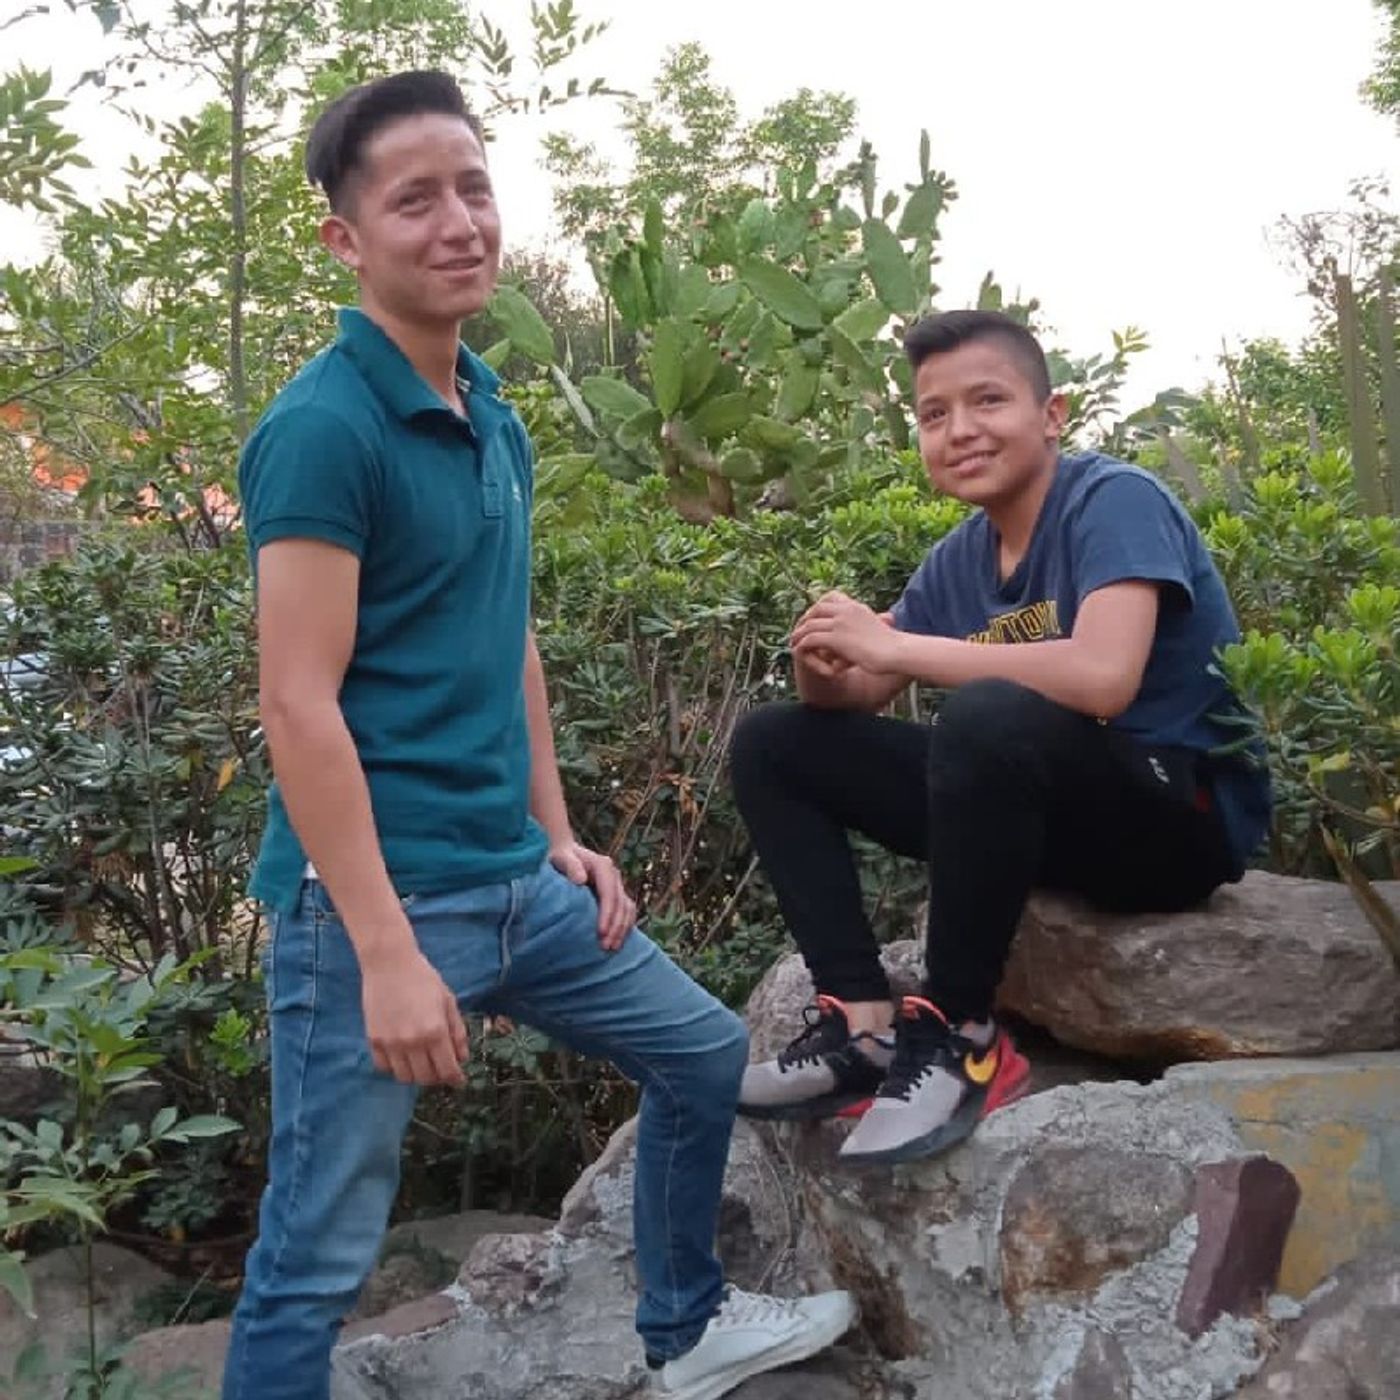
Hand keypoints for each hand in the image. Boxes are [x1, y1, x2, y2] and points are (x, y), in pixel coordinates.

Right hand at [361, 951, 468, 1085]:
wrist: (389, 963)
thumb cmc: (423, 978)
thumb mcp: (448, 1001)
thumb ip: (457, 1031)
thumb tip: (462, 1058)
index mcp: (435, 1031)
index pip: (447, 1069)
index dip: (455, 1079)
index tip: (458, 1080)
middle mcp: (413, 1042)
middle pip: (426, 1078)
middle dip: (437, 1078)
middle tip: (440, 1069)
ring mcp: (390, 1043)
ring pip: (404, 1077)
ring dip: (416, 1074)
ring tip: (422, 1063)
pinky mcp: (373, 1040)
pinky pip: (384, 1067)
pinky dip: (395, 1067)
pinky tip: (402, 1056)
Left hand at [550, 840, 636, 950]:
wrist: (565, 852)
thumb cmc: (560, 857)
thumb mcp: (561, 857)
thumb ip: (570, 866)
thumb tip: (580, 880)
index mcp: (603, 866)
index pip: (609, 893)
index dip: (607, 914)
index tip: (601, 933)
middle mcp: (614, 876)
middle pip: (621, 904)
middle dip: (616, 927)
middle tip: (606, 947)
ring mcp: (616, 885)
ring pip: (627, 910)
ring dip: (622, 930)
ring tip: (612, 948)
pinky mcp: (615, 895)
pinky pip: (626, 912)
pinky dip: (624, 927)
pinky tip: (617, 941)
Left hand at [792, 593, 902, 673]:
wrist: (896, 652)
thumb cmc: (893, 646)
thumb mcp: (879, 629)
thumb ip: (868, 625)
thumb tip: (874, 625)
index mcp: (855, 607)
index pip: (830, 597)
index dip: (818, 607)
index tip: (812, 616)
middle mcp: (846, 611)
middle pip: (816, 609)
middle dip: (805, 618)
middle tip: (799, 630)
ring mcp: (840, 623)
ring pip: (810, 624)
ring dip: (799, 633)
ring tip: (793, 641)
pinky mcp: (836, 638)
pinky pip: (811, 639)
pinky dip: (802, 644)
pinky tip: (798, 651)